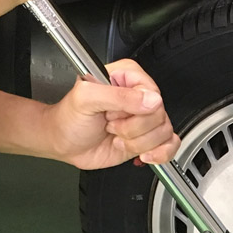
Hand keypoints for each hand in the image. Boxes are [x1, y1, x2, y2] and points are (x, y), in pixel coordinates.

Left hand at [43, 59, 180, 169]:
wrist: (63, 142)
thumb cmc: (69, 118)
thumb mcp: (86, 99)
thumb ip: (118, 96)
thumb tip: (151, 100)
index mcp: (127, 77)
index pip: (152, 92)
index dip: (134, 110)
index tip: (112, 114)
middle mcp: (139, 96)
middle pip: (159, 115)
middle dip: (133, 129)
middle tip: (111, 125)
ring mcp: (144, 118)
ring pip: (164, 132)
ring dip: (138, 143)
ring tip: (117, 137)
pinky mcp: (147, 138)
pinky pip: (170, 145)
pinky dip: (159, 154)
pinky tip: (142, 155)